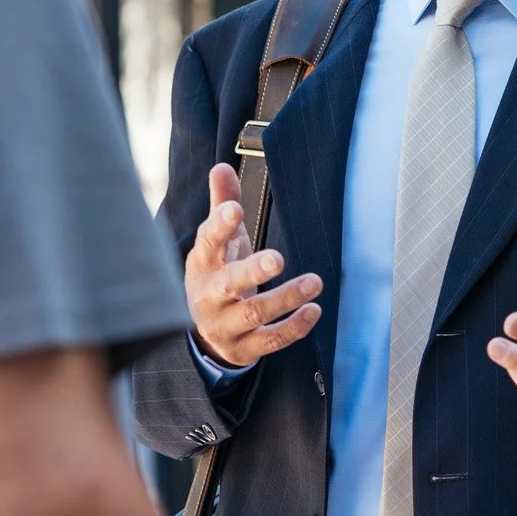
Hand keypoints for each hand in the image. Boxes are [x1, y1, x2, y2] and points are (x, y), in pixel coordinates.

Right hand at [186, 163, 321, 367]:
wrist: (204, 332)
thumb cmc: (218, 275)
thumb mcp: (218, 243)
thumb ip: (222, 206)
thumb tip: (221, 167)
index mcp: (202, 264)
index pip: (207, 243)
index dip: (219, 226)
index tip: (234, 210)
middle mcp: (209, 296)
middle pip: (227, 284)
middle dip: (251, 271)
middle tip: (277, 258)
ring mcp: (225, 325)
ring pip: (254, 314)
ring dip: (285, 298)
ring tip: (313, 282)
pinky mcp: (244, 348)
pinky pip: (270, 341)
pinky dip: (293, 327)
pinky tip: (313, 310)